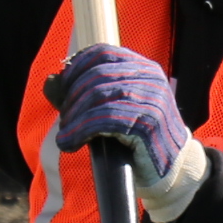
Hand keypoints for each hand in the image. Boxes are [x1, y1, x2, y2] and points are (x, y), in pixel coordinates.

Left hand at [47, 44, 209, 222]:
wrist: (171, 170)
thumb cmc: (138, 140)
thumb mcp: (114, 109)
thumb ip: (84, 94)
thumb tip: (51, 81)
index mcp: (144, 68)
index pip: (103, 52)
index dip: (76, 68)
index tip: (62, 90)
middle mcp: (150, 78)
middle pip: (97, 75)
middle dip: (72, 98)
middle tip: (64, 121)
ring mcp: (152, 99)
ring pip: (99, 96)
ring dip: (74, 118)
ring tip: (65, 136)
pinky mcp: (148, 123)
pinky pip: (105, 120)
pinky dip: (81, 131)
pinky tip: (70, 143)